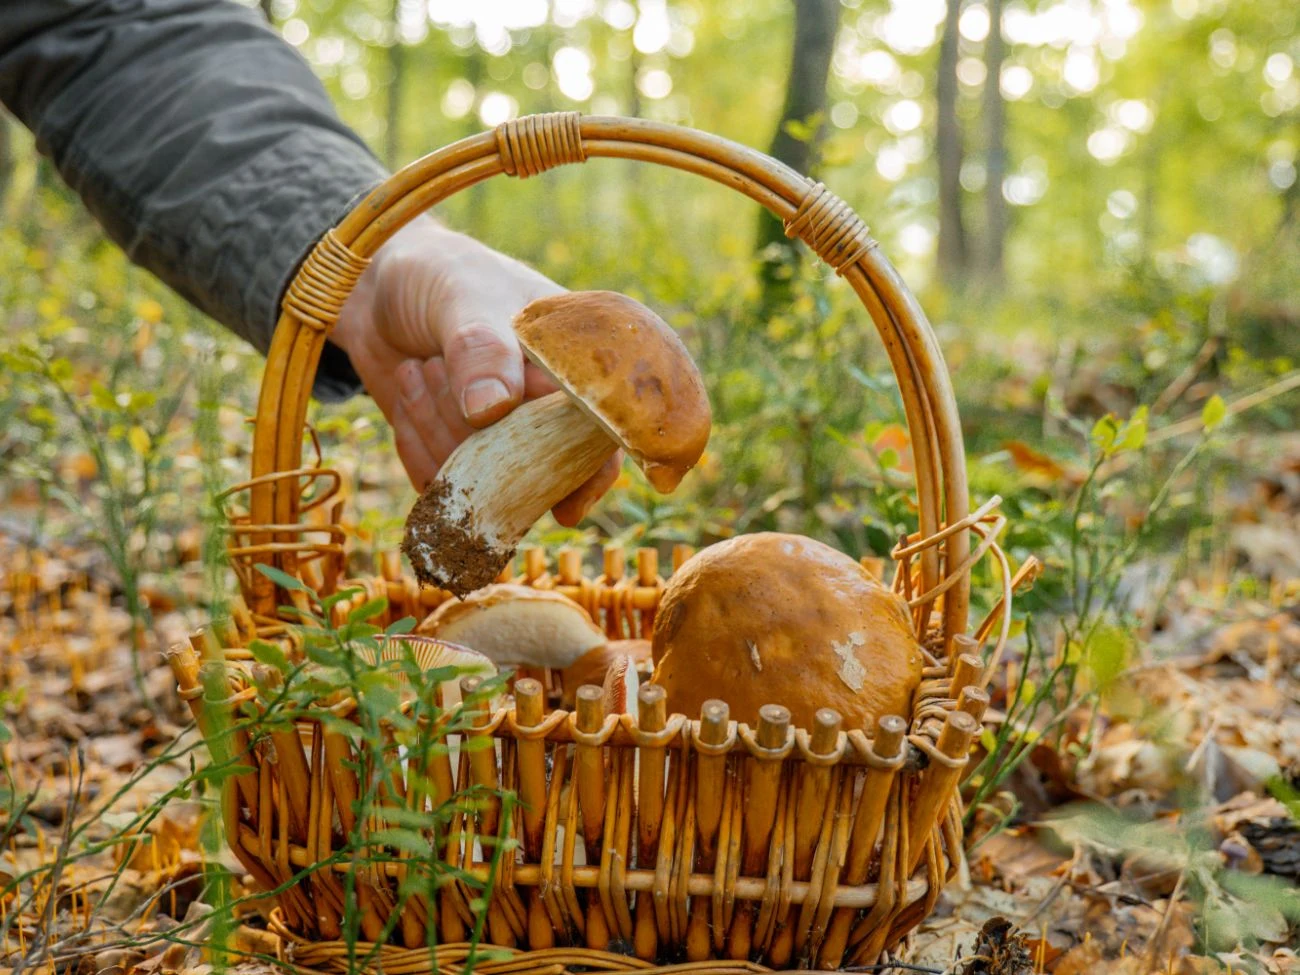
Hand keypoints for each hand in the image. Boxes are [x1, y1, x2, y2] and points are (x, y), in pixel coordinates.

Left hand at [331, 217, 620, 525]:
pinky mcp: (459, 456)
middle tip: (431, 369)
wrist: (378, 289)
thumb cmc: (441, 277)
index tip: (566, 507)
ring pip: (484, 481)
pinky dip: (418, 449)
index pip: (600, 435)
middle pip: (535, 469)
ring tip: (419, 368)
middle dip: (479, 438)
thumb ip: (481, 347)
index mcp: (572, 368)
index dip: (590, 473)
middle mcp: (546, 410)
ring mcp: (502, 438)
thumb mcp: (463, 296)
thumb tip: (491, 410)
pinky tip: (408, 394)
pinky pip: (446, 485)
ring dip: (438, 431)